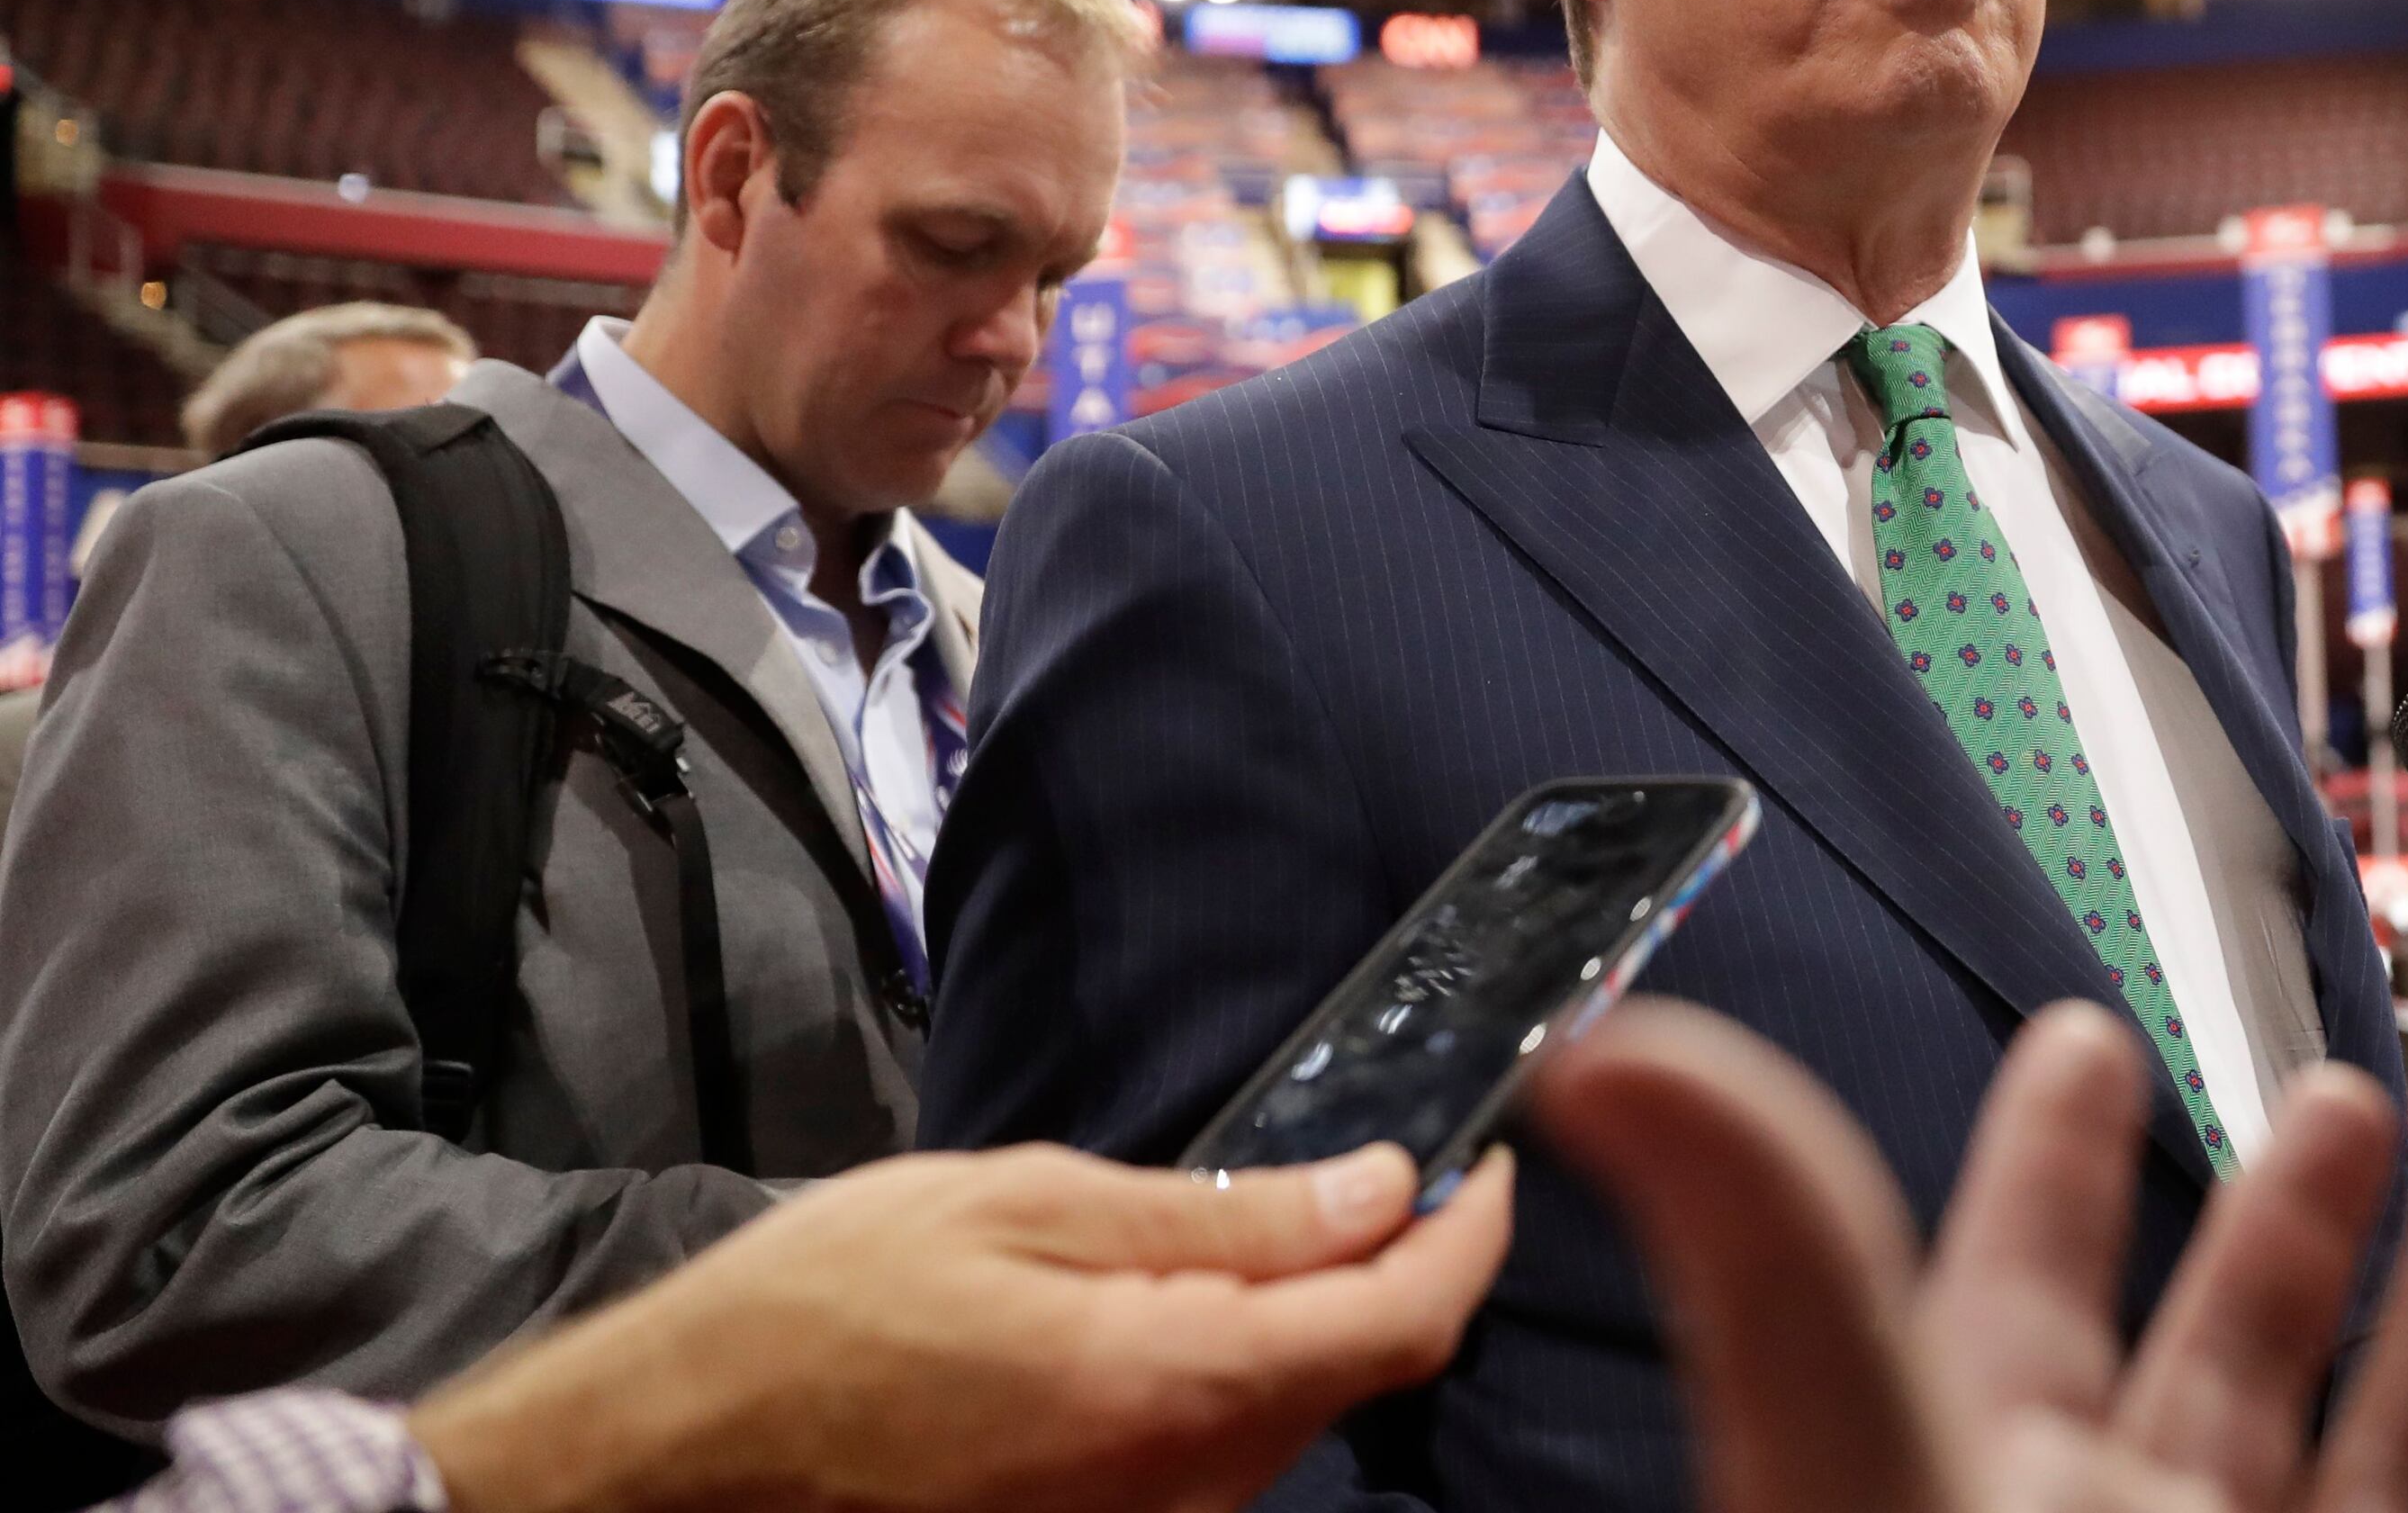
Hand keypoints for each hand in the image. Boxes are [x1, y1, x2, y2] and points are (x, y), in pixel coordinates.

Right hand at [409, 1140, 1513, 1512]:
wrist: (688, 1451)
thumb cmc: (829, 1306)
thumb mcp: (1026, 1206)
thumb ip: (1219, 1216)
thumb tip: (1378, 1189)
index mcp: (1169, 1383)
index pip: (1400, 1319)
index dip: (1468, 1234)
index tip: (1482, 1163)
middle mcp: (1181, 1487)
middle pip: (1361, 1374)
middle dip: (1395, 1270)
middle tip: (1377, 1172)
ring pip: (1297, 1419)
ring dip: (1317, 1326)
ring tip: (1259, 1236)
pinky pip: (1224, 1460)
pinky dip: (1244, 1378)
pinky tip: (1187, 1318)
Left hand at [1534, 994, 2407, 1512]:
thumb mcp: (1857, 1450)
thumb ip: (1770, 1250)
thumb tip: (1600, 1053)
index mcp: (1980, 1480)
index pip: (2017, 1282)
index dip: (2051, 1152)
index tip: (2079, 1035)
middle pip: (2219, 1361)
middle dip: (2278, 1225)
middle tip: (2335, 1097)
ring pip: (2393, 1463)